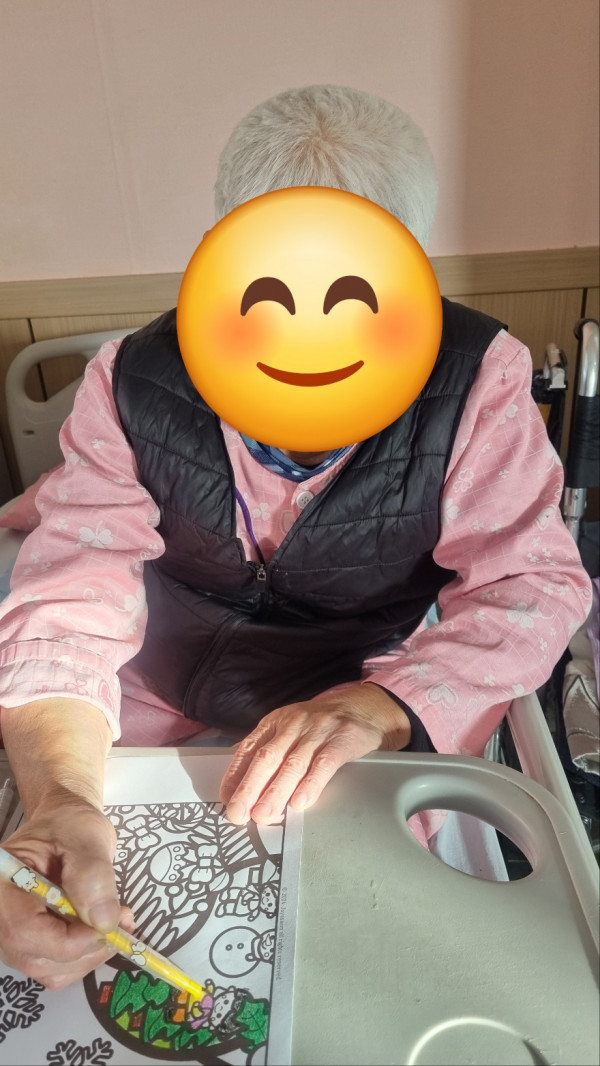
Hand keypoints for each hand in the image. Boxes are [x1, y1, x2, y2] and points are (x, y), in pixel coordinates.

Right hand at [0, 800, 133, 988]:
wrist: (63, 826)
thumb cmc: (69, 824)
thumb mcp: (86, 837)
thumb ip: (93, 875)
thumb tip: (104, 921)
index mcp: (2, 883)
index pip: (26, 929)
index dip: (72, 939)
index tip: (113, 923)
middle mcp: (0, 916)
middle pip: (36, 957)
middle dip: (86, 947)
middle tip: (122, 921)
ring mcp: (11, 935)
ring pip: (49, 970)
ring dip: (89, 954)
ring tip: (114, 920)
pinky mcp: (29, 944)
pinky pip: (56, 968)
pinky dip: (84, 956)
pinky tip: (100, 929)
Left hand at [220, 682, 409, 824]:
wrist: (364, 708)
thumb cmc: (322, 724)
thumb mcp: (289, 727)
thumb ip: (266, 748)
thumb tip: (239, 777)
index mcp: (276, 722)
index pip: (249, 749)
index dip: (235, 775)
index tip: (226, 799)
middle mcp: (293, 725)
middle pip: (267, 758)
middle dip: (250, 788)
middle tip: (238, 813)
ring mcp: (318, 731)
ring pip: (293, 764)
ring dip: (276, 792)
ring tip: (264, 814)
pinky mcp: (342, 740)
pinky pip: (324, 763)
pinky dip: (311, 784)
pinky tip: (300, 802)